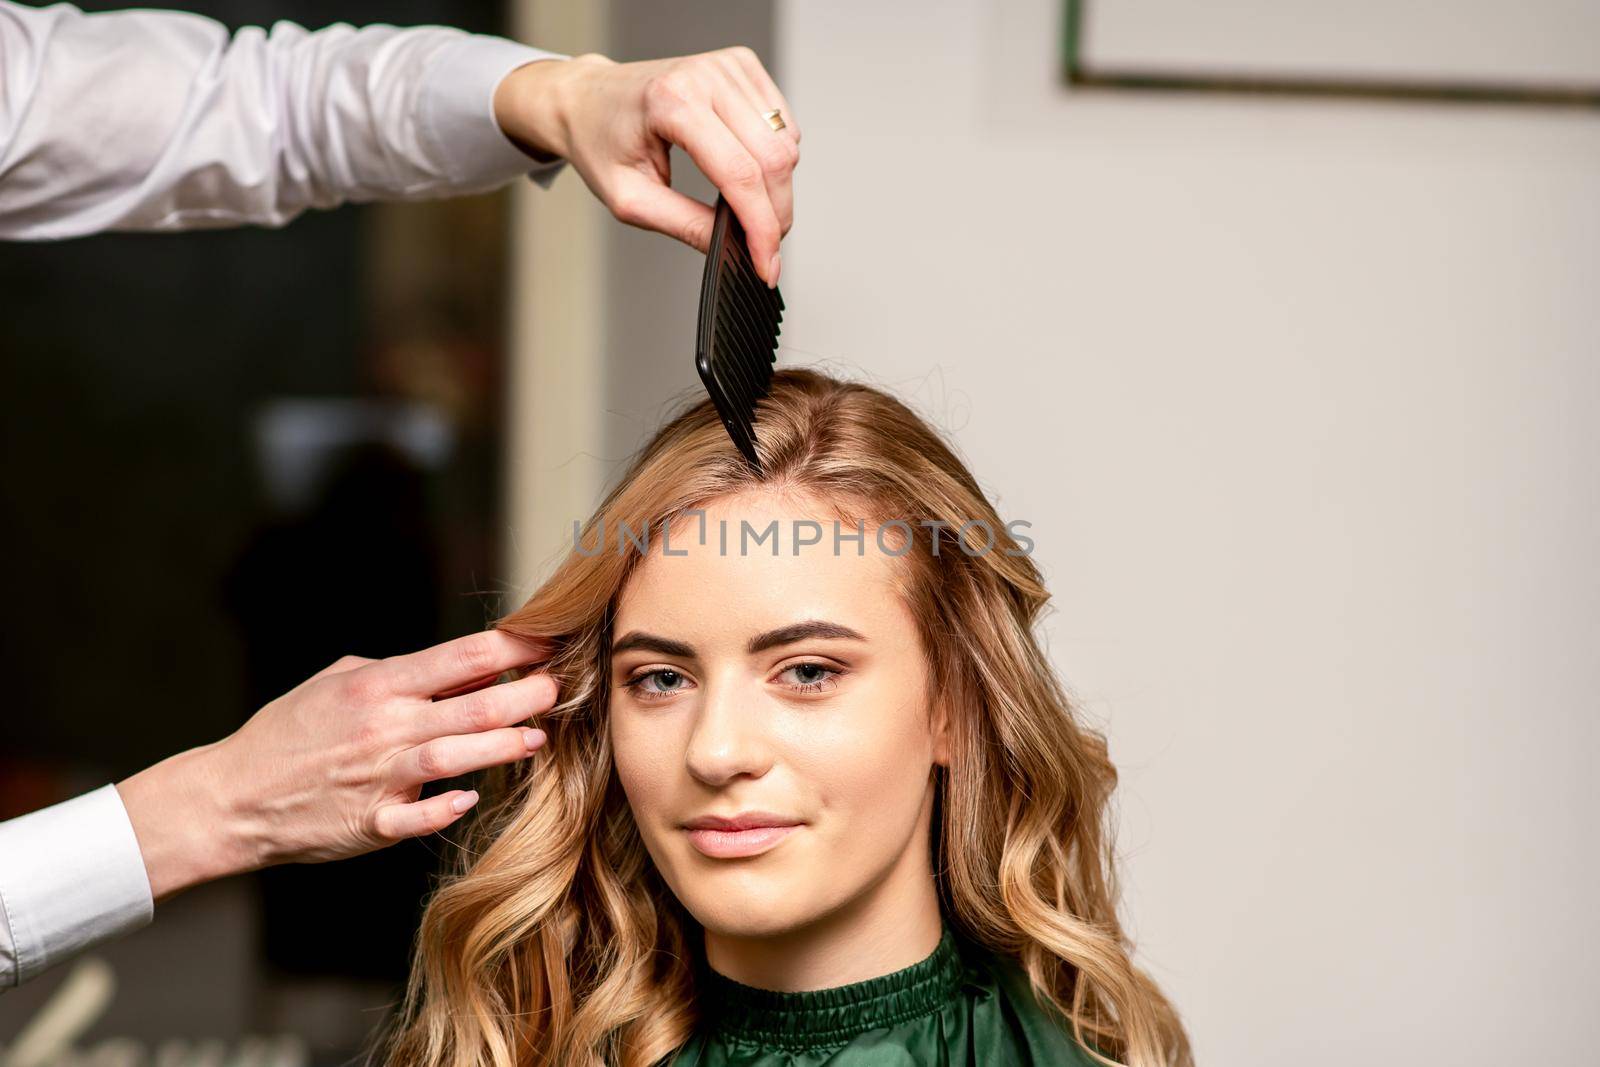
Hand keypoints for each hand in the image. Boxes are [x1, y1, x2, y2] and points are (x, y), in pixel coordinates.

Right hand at [116, 630, 556, 903]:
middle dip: (528, 696)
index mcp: (379, 685)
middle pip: (476, 706)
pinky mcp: (373, 823)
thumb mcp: (340, 680)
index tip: (549, 642)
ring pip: (460, 757)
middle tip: (559, 688)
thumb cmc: (291, 731)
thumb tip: (466, 666)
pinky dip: (449, 806)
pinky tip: (471, 796)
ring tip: (539, 737)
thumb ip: (402, 672)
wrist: (233, 796)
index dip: (514, 649)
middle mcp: (386, 727)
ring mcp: (381, 777)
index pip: (462, 657)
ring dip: (506, 746)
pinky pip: (421, 816)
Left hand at [493, 46, 800, 286]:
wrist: (587, 99)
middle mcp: (705, 75)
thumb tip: (733, 246)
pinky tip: (747, 168)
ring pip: (786, 143)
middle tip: (761, 247)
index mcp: (671, 102)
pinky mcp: (741, 65)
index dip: (760, 227)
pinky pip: (783, 124)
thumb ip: (684, 225)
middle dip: (775, 214)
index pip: (739, 172)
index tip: (767, 266)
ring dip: (777, 187)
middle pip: (773, 159)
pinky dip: (775, 157)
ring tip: (747, 208)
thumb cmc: (600, 143)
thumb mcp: (630, 200)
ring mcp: (726, 65)